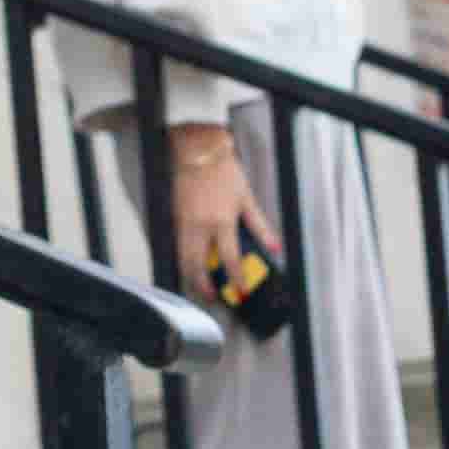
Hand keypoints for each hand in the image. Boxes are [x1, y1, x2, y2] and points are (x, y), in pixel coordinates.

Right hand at [164, 122, 280, 307]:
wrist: (199, 151)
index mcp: (222, 222)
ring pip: (183, 258)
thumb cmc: (224, 171)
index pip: (230, 259)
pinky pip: (177, 245)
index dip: (236, 279)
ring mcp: (184, 222)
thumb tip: (274, 247)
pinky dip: (183, 259)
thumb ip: (260, 226)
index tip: (241, 292)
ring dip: (191, 275)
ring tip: (199, 285)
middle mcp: (201, 226)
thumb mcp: (247, 198)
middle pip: (198, 265)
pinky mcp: (175, 217)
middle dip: (204, 285)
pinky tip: (189, 263)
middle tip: (212, 296)